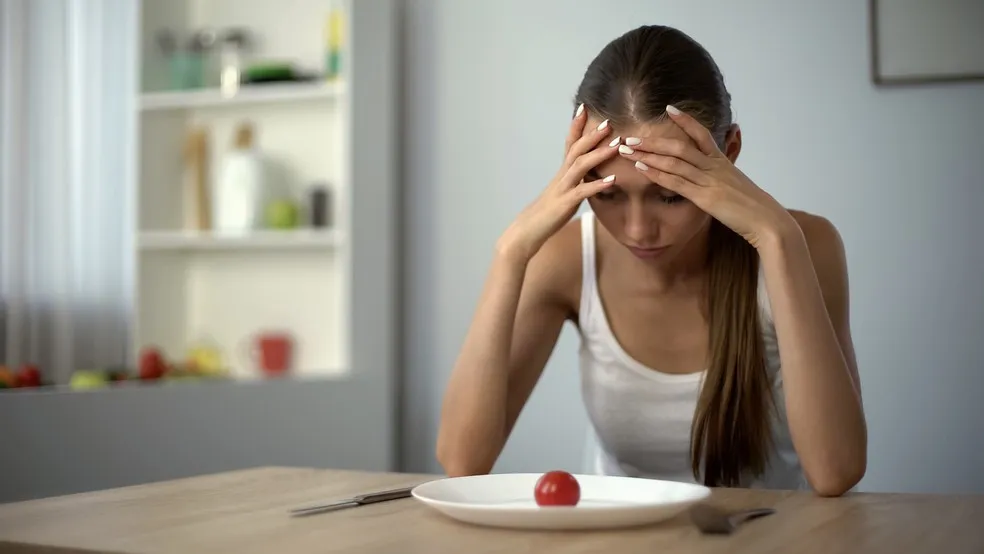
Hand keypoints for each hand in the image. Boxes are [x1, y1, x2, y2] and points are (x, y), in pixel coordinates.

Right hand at [497, 106, 619, 261]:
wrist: (527, 231)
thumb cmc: (546, 215)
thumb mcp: (562, 194)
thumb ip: (575, 183)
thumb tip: (588, 177)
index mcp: (562, 173)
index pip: (569, 143)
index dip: (576, 126)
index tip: (584, 108)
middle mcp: (561, 176)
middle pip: (576, 149)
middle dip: (592, 134)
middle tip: (608, 121)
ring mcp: (562, 189)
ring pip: (580, 165)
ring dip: (599, 153)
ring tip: (617, 144)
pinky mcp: (565, 203)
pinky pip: (583, 191)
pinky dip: (598, 184)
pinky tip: (613, 180)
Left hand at [617, 105, 796, 249]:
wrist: (767, 222)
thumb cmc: (752, 208)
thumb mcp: (737, 187)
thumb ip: (725, 177)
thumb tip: (720, 172)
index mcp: (722, 162)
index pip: (702, 134)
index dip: (685, 120)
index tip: (669, 108)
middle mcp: (714, 167)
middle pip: (679, 146)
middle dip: (652, 140)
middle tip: (629, 136)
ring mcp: (709, 181)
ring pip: (674, 161)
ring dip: (647, 154)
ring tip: (626, 148)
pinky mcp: (704, 197)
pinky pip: (676, 182)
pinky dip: (656, 173)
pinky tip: (640, 168)